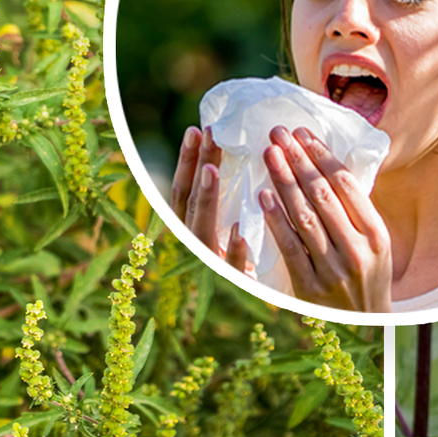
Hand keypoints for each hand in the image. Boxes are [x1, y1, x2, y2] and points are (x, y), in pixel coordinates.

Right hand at [171, 126, 251, 273]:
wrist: (252, 306)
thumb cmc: (246, 261)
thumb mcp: (230, 229)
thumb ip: (228, 200)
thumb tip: (231, 158)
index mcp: (194, 228)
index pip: (185, 189)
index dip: (188, 161)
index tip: (196, 130)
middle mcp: (196, 244)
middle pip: (191, 201)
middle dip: (198, 166)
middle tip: (208, 133)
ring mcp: (212, 264)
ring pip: (204, 229)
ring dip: (207, 199)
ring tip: (211, 171)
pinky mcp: (235, 285)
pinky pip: (233, 267)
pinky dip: (235, 251)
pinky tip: (239, 231)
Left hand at [260, 126, 391, 311]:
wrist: (365, 328)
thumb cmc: (368, 278)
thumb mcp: (375, 244)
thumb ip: (356, 211)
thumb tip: (327, 165)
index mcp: (377, 235)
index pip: (347, 184)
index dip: (322, 155)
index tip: (302, 133)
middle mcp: (358, 251)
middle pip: (323, 195)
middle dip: (298, 160)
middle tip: (278, 133)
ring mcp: (334, 271)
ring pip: (304, 216)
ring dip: (284, 181)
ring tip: (269, 154)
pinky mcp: (310, 288)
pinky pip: (290, 246)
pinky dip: (276, 219)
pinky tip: (263, 196)